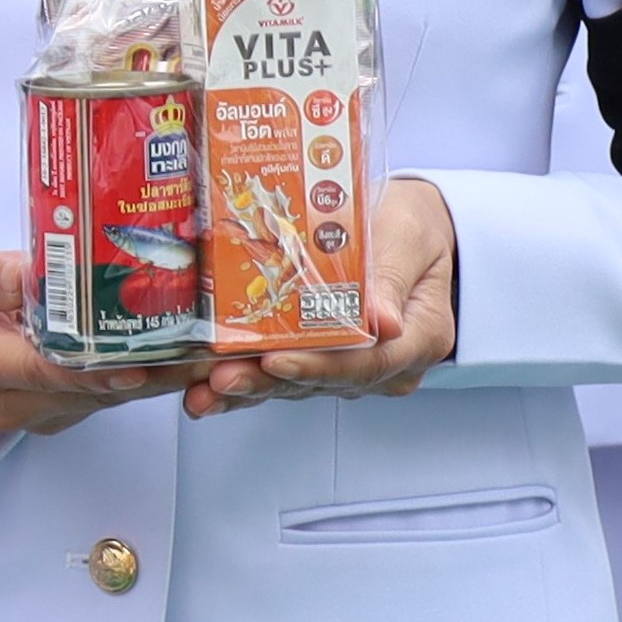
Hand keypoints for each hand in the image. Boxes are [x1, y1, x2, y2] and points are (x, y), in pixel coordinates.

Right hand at [0, 239, 198, 439]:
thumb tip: (41, 269)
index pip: (41, 369)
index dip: (94, 366)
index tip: (139, 361)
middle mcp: (7, 403)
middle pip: (86, 387)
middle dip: (145, 368)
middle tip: (198, 346)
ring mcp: (37, 416)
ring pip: (105, 395)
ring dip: (154, 374)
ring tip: (202, 347)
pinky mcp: (60, 415)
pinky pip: (105, 396)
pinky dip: (141, 374)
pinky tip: (177, 352)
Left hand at [182, 176, 457, 416]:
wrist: (412, 232)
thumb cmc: (413, 227)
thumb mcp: (410, 238)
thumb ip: (393, 278)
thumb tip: (385, 324)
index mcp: (419, 337)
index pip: (366, 363)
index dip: (316, 366)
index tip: (276, 362)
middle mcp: (387, 364)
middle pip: (322, 381)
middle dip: (267, 383)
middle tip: (221, 380)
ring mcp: (354, 368)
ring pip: (297, 385)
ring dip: (248, 389)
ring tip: (202, 392)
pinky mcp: (325, 362)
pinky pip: (284, 377)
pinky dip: (247, 382)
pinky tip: (206, 393)